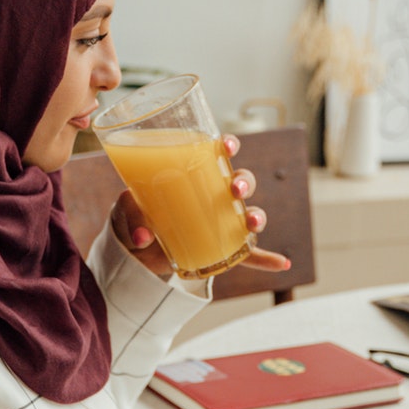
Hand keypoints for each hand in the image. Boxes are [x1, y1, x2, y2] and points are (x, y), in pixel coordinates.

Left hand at [110, 135, 293, 280]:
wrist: (133, 250)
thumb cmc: (133, 218)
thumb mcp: (126, 213)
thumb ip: (132, 219)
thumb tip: (142, 237)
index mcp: (193, 175)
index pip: (216, 154)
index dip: (227, 146)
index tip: (226, 145)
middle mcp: (213, 196)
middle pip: (240, 182)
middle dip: (245, 182)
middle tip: (236, 189)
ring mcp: (220, 223)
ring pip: (248, 214)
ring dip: (258, 216)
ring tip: (253, 223)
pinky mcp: (219, 248)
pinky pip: (248, 254)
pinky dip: (266, 259)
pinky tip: (282, 264)